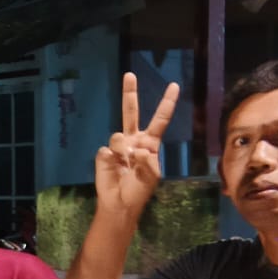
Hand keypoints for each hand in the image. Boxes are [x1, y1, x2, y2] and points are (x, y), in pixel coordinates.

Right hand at [95, 73, 179, 217]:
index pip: (160, 119)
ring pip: (119, 136)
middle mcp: (133, 140)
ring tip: (126, 164)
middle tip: (129, 75)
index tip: (174, 85)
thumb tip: (135, 148)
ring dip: (124, 150)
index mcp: (150, 143)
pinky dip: (112, 160)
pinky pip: (108, 150)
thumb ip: (148, 160)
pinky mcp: (104, 154)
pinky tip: (115, 169)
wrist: (120, 203)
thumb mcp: (152, 176)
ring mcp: (118, 146)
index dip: (166, 102)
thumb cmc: (139, 189)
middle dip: (129, 93)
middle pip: (130, 113)